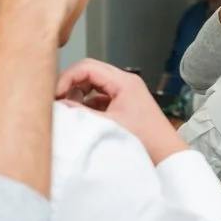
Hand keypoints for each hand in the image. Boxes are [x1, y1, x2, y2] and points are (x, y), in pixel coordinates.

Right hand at [55, 58, 184, 163]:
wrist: (165, 154)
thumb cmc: (143, 139)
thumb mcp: (107, 125)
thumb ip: (82, 113)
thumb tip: (58, 105)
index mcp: (123, 81)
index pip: (88, 67)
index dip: (68, 78)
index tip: (55, 94)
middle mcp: (124, 81)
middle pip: (90, 73)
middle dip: (71, 85)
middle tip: (56, 101)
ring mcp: (124, 92)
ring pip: (93, 85)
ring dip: (78, 95)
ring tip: (66, 110)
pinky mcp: (123, 104)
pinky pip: (99, 97)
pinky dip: (87, 105)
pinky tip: (80, 117)